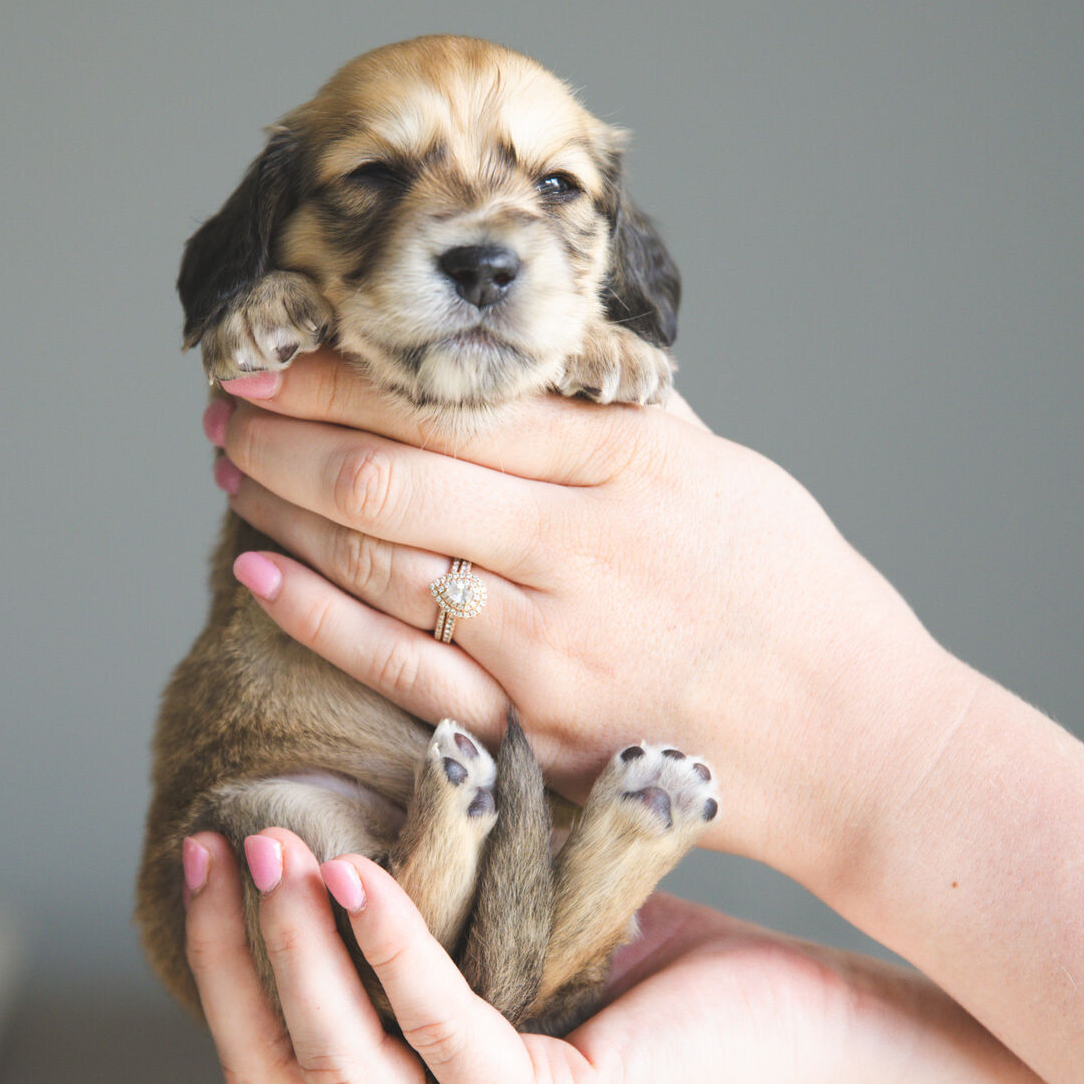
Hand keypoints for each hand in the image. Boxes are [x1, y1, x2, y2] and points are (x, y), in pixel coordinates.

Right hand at [179, 827, 850, 1083]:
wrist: (810, 1029)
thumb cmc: (663, 973)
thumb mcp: (513, 943)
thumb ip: (423, 918)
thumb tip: (327, 801)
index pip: (268, 1064)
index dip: (218, 961)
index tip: (198, 850)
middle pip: (279, 1073)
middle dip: (231, 951)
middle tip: (212, 837)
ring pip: (340, 1064)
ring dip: (290, 947)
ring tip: (271, 843)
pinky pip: (438, 1032)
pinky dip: (386, 948)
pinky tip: (358, 872)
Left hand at [204, 353, 974, 899]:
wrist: (857, 740)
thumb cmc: (795, 594)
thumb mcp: (726, 472)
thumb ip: (619, 416)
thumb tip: (529, 353)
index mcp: (635, 465)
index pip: (452, 399)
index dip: (343, 371)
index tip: (277, 343)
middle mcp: (587, 548)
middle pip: (394, 474)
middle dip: (287, 428)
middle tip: (226, 400)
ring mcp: (558, 647)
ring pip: (384, 563)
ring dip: (287, 507)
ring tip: (233, 466)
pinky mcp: (540, 731)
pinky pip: (404, 667)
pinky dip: (321, 616)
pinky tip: (260, 567)